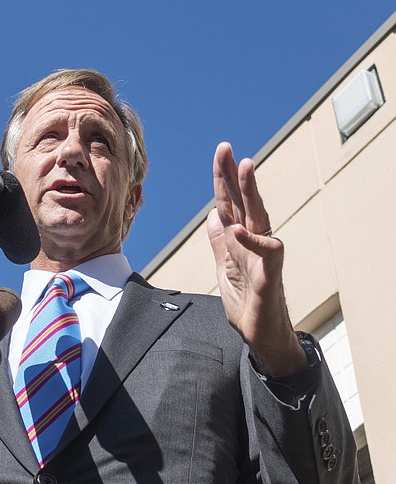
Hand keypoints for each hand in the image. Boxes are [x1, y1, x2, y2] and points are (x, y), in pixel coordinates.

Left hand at [206, 143, 305, 376]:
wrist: (260, 335)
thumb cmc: (246, 302)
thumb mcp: (224, 268)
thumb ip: (219, 242)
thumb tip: (214, 215)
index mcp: (239, 240)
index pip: (229, 203)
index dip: (224, 179)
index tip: (222, 152)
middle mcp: (253, 242)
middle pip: (243, 203)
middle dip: (235, 175)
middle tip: (227, 148)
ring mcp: (262, 257)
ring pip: (258, 218)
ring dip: (251, 192)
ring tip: (245, 167)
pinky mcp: (269, 276)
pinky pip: (264, 253)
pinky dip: (250, 241)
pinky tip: (237, 229)